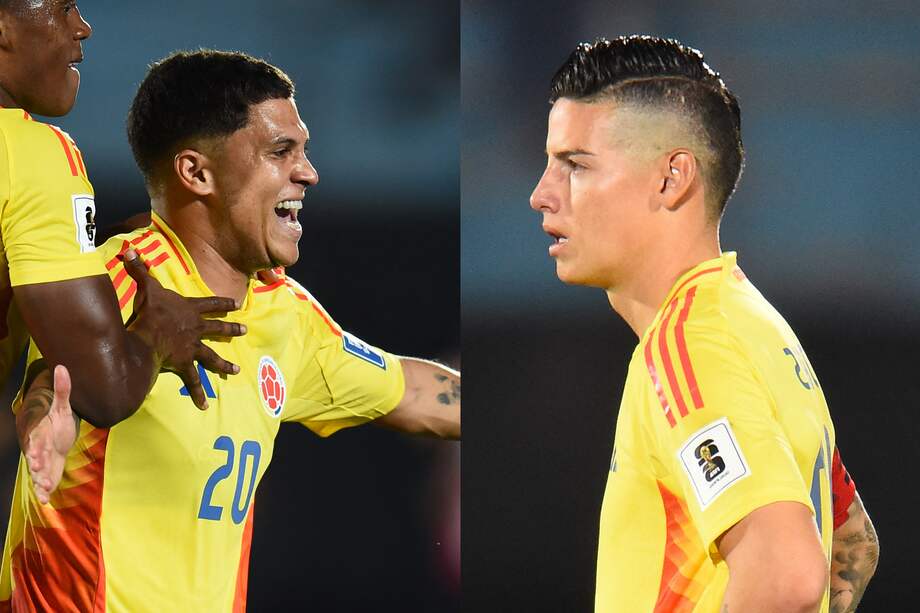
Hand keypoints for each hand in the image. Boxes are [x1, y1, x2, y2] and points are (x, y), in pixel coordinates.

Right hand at [24, 365, 77, 504]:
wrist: (58, 440)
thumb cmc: (59, 424)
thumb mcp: (63, 407)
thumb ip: (63, 390)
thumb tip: (62, 366)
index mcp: (39, 433)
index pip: (36, 439)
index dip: (36, 445)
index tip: (37, 450)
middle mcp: (37, 450)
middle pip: (35, 457)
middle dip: (37, 463)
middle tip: (40, 469)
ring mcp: (41, 464)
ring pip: (38, 473)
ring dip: (40, 480)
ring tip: (44, 488)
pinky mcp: (46, 475)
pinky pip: (43, 485)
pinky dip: (43, 492)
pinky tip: (45, 501)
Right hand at [123, 248, 246, 409]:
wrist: (148, 335)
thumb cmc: (148, 312)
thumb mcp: (146, 287)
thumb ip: (139, 269)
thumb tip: (128, 249)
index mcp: (190, 310)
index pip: (211, 304)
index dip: (223, 303)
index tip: (237, 304)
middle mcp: (195, 329)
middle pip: (217, 329)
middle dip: (231, 329)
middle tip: (245, 331)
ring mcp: (192, 348)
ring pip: (211, 357)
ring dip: (224, 364)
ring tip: (236, 371)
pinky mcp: (184, 364)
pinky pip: (192, 381)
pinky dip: (198, 394)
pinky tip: (205, 406)